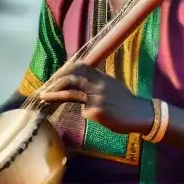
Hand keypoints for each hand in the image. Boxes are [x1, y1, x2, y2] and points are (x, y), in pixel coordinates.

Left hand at [39, 64, 153, 134]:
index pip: (79, 67)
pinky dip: (83, 113)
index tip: (54, 76)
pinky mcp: (97, 112)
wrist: (140, 114)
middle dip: (55, 83)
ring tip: (44, 97)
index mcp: (101, 77)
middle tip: (45, 88)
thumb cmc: (125, 101)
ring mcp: (97, 98)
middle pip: (71, 78)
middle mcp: (98, 85)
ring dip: (55, 95)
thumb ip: (96, 82)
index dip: (64, 70)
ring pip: (72, 93)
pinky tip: (93, 116)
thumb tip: (79, 82)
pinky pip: (83, 111)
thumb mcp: (111, 85)